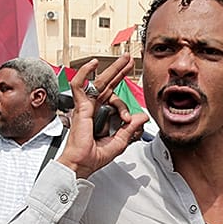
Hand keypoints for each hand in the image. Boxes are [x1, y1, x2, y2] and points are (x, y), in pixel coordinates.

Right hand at [56, 55, 146, 179]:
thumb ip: (131, 128)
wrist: (82, 164)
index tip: (130, 119)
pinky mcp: (80, 107)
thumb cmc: (93, 156)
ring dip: (112, 69)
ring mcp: (86, 106)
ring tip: (123, 59)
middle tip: (129, 61)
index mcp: (100, 116)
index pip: (114, 101)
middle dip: (119, 72)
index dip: (124, 108)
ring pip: (99, 82)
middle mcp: (92, 109)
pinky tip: (93, 64)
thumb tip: (142, 117)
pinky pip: (79, 86)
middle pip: (108, 85)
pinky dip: (85, 73)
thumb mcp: (120, 141)